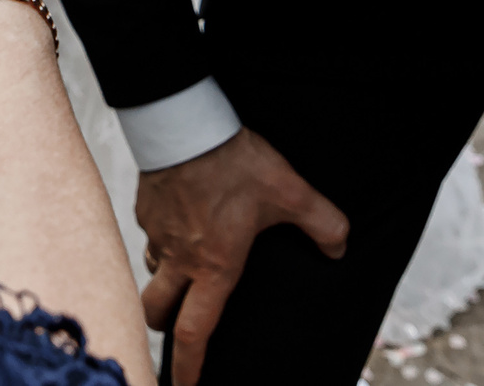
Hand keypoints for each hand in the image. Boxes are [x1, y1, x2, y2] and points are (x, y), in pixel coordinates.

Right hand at [135, 128, 347, 385]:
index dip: (188, 369)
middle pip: (158, 313)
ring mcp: (157, 234)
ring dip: (166, 282)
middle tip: (177, 332)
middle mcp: (180, 259)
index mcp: (214, 267)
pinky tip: (181, 222)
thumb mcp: (290, 192)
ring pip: (153, 273)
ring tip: (184, 272)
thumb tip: (339, 247)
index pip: (194, 334)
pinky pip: (150, 236)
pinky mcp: (144, 208)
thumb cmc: (232, 161)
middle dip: (165, 330)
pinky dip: (163, 241)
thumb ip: (322, 223)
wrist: (183, 123)